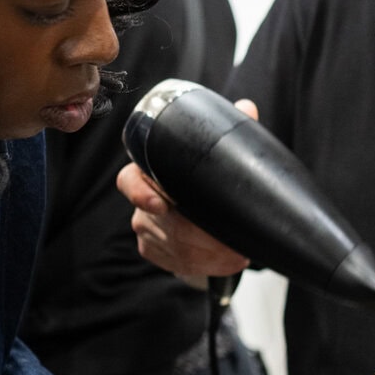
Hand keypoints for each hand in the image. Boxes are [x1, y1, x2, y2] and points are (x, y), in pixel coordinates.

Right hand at [114, 98, 257, 281]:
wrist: (203, 214)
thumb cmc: (204, 180)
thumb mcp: (216, 154)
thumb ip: (228, 131)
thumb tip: (245, 108)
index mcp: (150, 172)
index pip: (130, 180)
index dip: (140, 192)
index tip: (160, 204)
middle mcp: (143, 203)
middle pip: (164, 223)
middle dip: (202, 235)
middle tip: (232, 239)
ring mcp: (147, 230)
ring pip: (176, 247)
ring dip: (212, 254)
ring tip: (238, 252)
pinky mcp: (156, 252)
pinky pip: (179, 264)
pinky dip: (209, 265)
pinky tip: (228, 261)